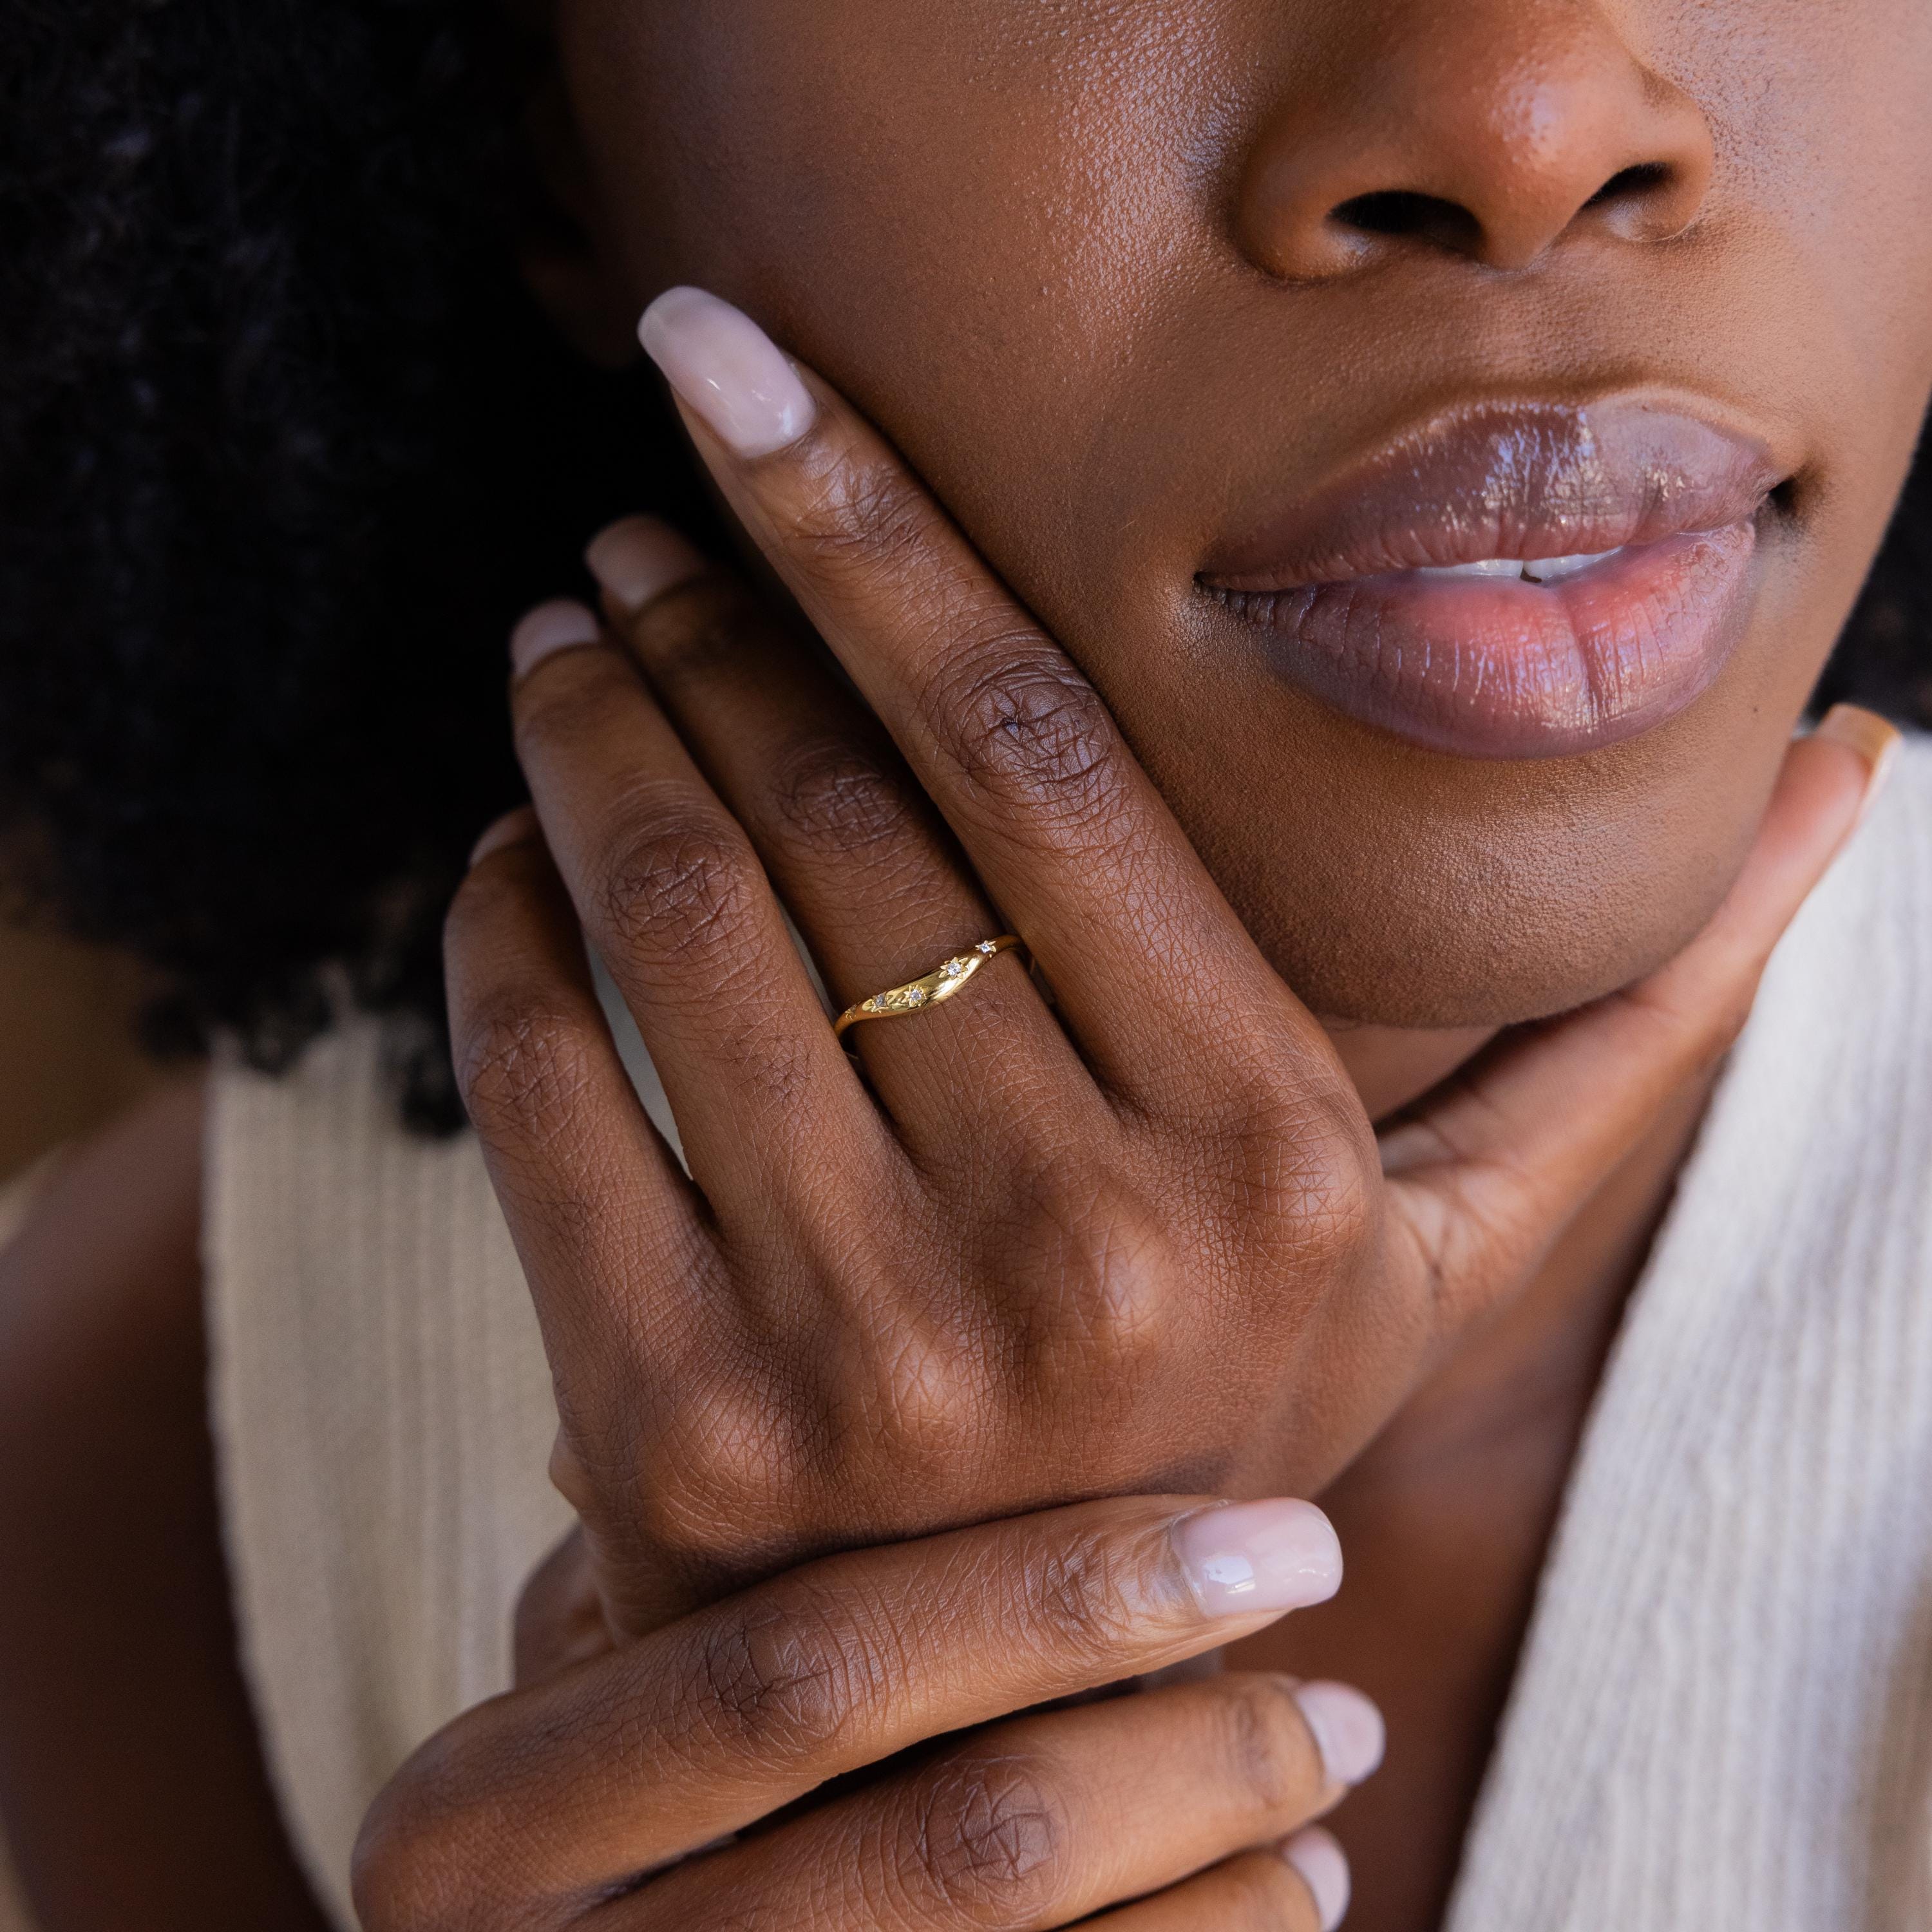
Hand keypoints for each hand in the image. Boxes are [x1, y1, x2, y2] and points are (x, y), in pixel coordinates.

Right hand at [355, 1494, 1372, 1931]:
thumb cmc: (610, 1825)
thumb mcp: (583, 1690)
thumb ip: (694, 1547)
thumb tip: (905, 1322)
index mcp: (485, 1817)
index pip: (795, 1674)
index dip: (1048, 1590)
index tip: (1252, 1514)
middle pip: (958, 1833)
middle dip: (1185, 1713)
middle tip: (1314, 1571)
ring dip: (1223, 1835)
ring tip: (1334, 1734)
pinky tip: (1300, 1880)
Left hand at [444, 287, 1887, 1637]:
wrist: (1033, 1700)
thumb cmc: (1233, 1411)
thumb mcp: (1455, 1236)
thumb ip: (1639, 1020)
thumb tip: (1857, 774)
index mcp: (1268, 1151)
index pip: (1037, 748)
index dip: (868, 530)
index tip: (738, 385)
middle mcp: (1085, 1244)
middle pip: (842, 818)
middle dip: (701, 622)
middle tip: (628, 531)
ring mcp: (876, 1353)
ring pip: (683, 930)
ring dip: (588, 742)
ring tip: (557, 647)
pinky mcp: (690, 1434)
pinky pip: (545, 1102)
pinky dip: (496, 943)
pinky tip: (502, 857)